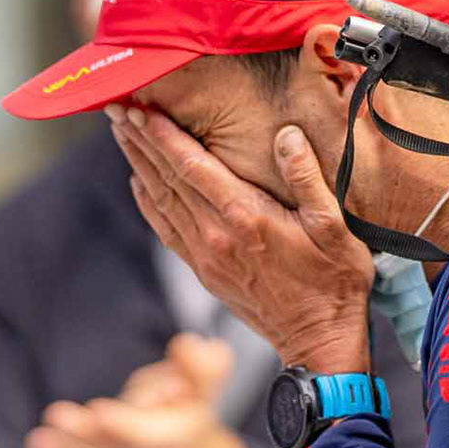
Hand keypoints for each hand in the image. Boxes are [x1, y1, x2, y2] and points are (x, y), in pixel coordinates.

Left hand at [25, 335, 251, 447]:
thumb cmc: (179, 415)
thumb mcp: (195, 386)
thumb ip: (199, 366)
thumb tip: (190, 347)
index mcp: (188, 439)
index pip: (156, 440)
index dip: (126, 427)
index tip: (98, 411)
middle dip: (85, 438)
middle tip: (52, 417)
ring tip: (39, 441)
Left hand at [108, 104, 371, 374]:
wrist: (319, 339)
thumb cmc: (334, 281)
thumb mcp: (333, 226)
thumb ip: (307, 177)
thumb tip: (286, 135)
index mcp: (246, 218)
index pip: (192, 166)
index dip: (163, 135)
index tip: (140, 108)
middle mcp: (217, 236)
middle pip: (167, 179)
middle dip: (140, 141)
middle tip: (115, 108)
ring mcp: (206, 256)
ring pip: (161, 201)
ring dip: (138, 164)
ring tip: (120, 133)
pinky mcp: (205, 271)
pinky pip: (166, 230)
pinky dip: (148, 203)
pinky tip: (138, 183)